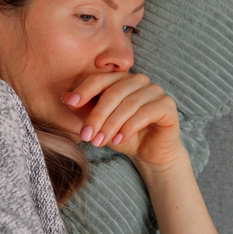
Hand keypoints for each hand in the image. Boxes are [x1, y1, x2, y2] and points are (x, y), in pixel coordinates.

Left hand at [61, 72, 183, 167]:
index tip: (71, 102)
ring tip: (100, 142)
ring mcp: (155, 91)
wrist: (150, 154)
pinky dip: (129, 127)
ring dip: (111, 125)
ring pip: (128, 104)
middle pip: (113, 93)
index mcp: (121, 79)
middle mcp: (139, 80)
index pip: (101, 79)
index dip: (85, 89)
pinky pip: (145, 113)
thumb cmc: (123, 135)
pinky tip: (119, 140)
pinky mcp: (167, 105)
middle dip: (97, 115)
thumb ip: (84, 110)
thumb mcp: (99, 124)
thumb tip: (65, 97)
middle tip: (86, 135)